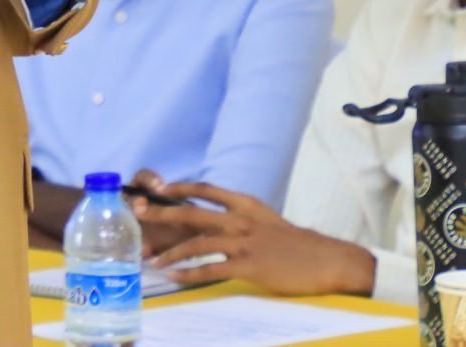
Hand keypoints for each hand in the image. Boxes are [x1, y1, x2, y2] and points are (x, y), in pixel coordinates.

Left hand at [133, 179, 377, 297]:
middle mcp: (241, 219)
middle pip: (192, 213)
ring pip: (197, 243)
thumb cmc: (298, 245)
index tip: (157, 188)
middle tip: (137, 213)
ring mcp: (244, 243)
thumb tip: (218, 221)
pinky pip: (211, 269)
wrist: (328, 260)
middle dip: (161, 213)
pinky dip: (190, 274)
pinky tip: (176, 277)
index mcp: (245, 204)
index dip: (179, 188)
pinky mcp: (250, 266)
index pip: (205, 189)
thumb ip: (242, 218)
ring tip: (152, 261)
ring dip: (171, 253)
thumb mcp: (267, 221)